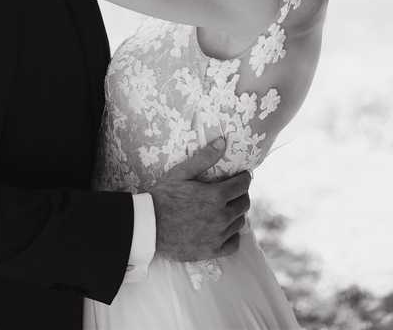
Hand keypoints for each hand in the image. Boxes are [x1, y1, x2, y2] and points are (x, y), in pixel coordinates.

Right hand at [149, 139, 250, 261]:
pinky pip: (234, 244)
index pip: (243, 185)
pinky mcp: (211, 251)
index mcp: (216, 196)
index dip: (244, 178)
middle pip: (244, 204)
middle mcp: (221, 217)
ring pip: (240, 223)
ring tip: (226, 208)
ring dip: (236, 213)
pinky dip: (233, 236)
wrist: (149, 226)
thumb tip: (222, 141)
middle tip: (233, 191)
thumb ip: (204, 157)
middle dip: (241, 194)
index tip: (241, 176)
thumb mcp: (181, 172)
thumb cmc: (163, 196)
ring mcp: (217, 236)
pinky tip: (225, 229)